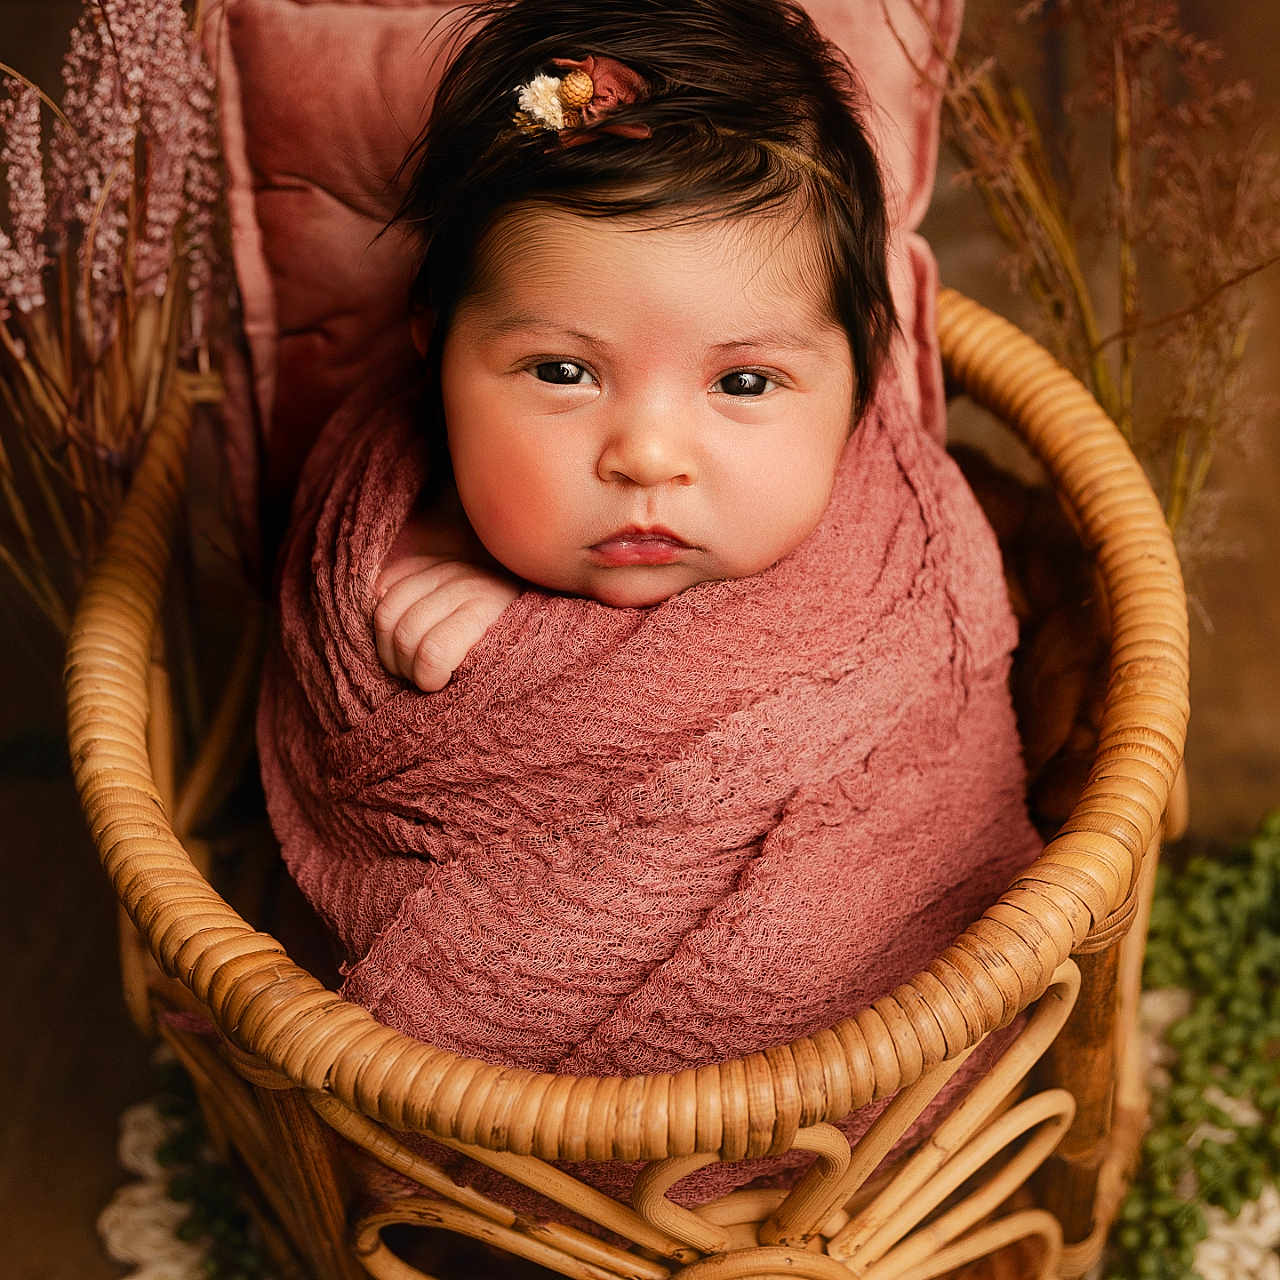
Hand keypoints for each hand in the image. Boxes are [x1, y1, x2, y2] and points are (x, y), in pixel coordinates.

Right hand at [374, 556, 519, 691]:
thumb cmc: (512, 633)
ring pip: (385, 613)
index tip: (437, 683)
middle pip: (405, 635)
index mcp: (485, 611)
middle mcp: (461, 584)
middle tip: (417, 676)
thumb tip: (433, 691)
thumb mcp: (505, 655)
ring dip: (386, 646)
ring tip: (404, 659)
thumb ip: (475, 669)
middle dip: (404, 667)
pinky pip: (382, 589)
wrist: (525, 582)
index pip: (434, 652)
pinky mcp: (422, 562)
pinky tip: (394, 632)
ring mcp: (439, 568)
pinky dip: (381, 617)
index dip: (426, 677)